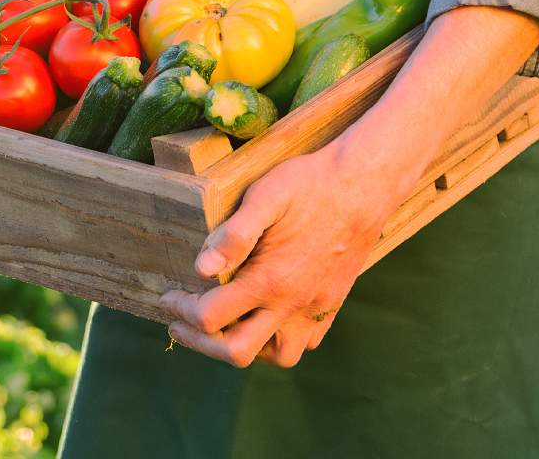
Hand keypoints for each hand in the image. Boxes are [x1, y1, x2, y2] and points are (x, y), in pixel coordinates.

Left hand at [162, 4, 538, 366]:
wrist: (368, 182)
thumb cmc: (313, 183)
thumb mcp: (267, 195)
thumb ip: (234, 233)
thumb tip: (200, 268)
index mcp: (271, 280)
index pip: (211, 319)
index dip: (181, 311)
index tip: (170, 294)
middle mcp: (295, 303)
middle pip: (236, 352)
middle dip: (201, 342)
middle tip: (183, 320)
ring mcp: (317, 306)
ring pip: (277, 356)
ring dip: (247, 346)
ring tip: (229, 321)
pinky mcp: (334, 301)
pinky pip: (307, 341)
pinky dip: (282, 338)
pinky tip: (268, 313)